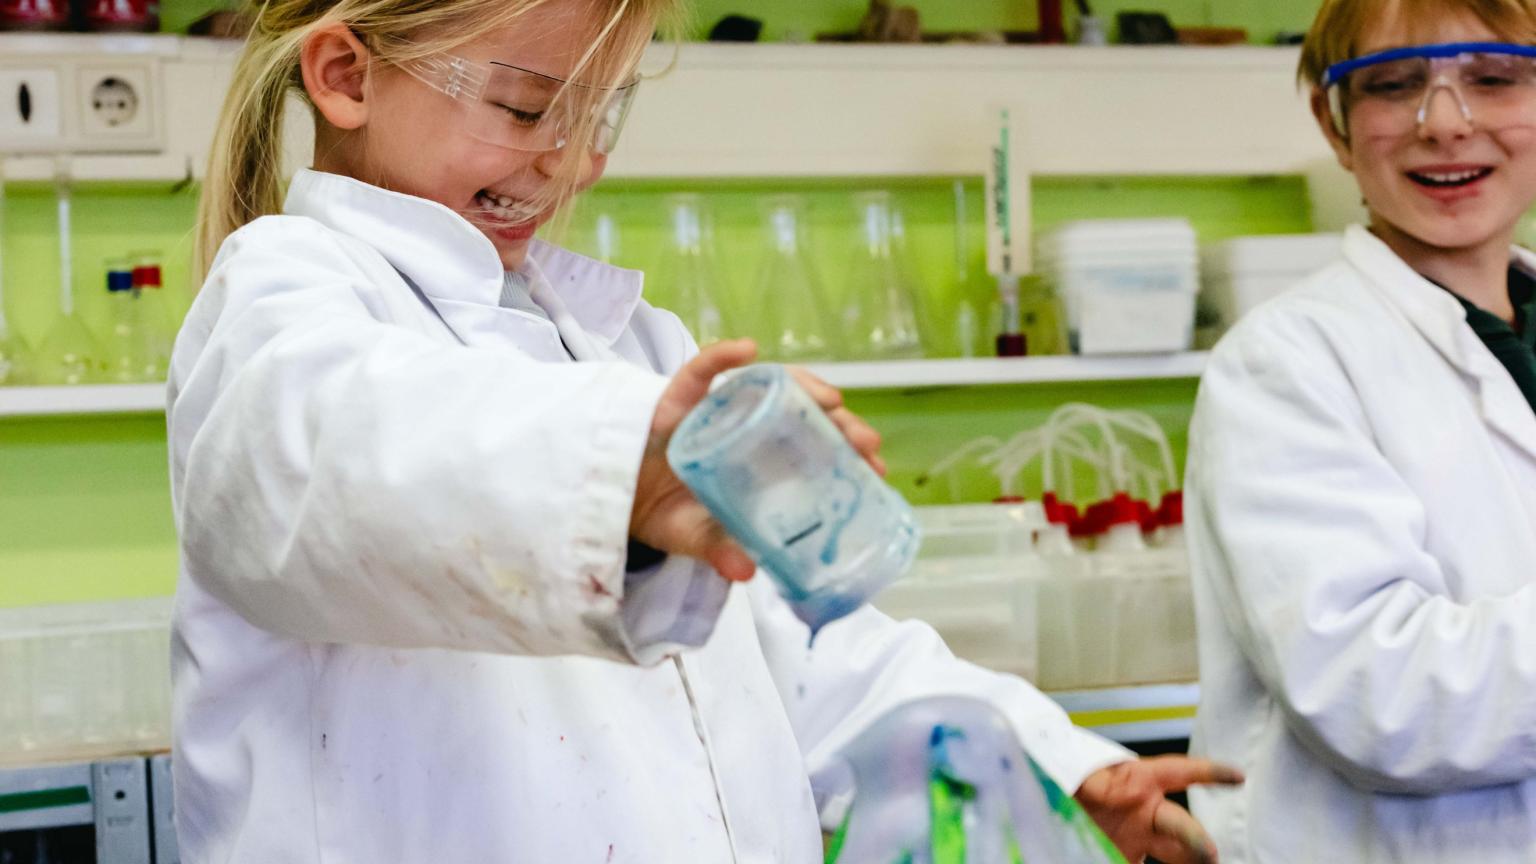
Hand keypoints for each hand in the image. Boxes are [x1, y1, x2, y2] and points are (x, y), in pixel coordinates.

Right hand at [629, 343, 887, 582]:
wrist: (616, 499)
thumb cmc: (665, 512)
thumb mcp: (697, 536)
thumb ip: (720, 550)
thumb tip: (747, 572)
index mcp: (758, 463)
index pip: (813, 448)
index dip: (847, 453)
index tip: (876, 467)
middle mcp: (744, 430)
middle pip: (801, 415)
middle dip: (838, 424)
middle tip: (864, 441)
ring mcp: (714, 410)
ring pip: (765, 387)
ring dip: (802, 386)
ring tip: (829, 398)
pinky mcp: (676, 397)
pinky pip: (699, 371)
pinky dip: (720, 357)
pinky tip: (745, 350)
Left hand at [1075, 757, 1242, 863]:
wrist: (1046, 800)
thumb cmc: (1065, 775)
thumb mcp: (1075, 772)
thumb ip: (1087, 778)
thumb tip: (1093, 785)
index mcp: (1138, 782)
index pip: (1181, 772)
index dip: (1210, 773)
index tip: (1237, 777)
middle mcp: (1145, 812)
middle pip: (1182, 827)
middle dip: (1199, 842)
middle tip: (1210, 855)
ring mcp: (1137, 838)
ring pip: (1176, 854)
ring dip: (1190, 861)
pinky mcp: (1124, 856)